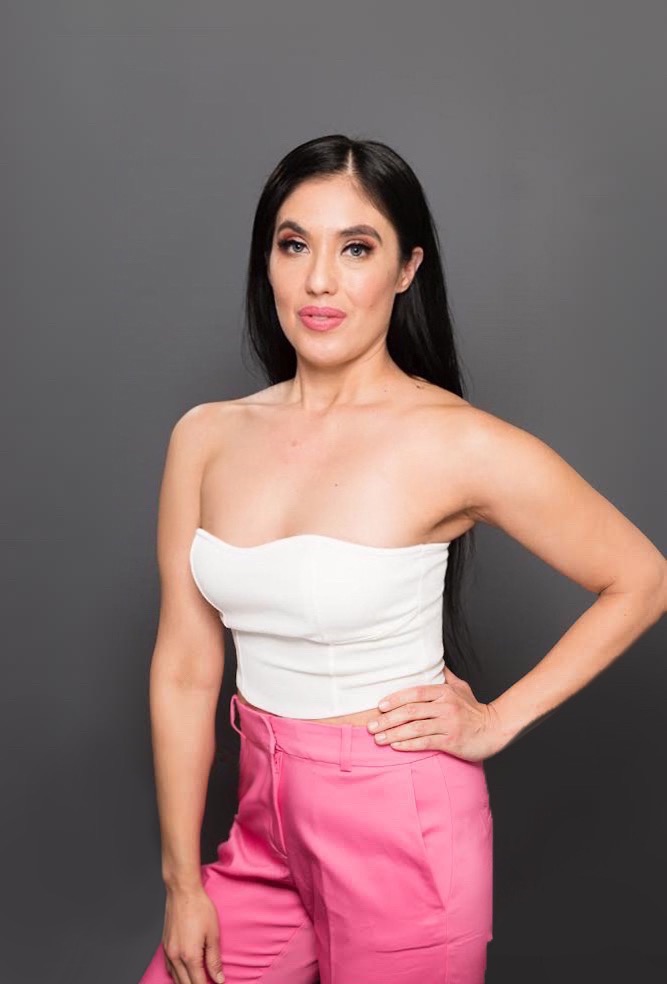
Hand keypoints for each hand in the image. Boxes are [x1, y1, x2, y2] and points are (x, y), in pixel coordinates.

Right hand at [162, 886, 224, 983]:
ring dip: (186, 983)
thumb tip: (219, 979)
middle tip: (208, 983)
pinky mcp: (164, 946)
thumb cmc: (200, 909)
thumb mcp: (213, 934)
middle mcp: (176, 957)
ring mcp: (168, 952)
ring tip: (197, 980)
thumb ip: (214, 960)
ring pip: (175, 979)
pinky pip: (169, 969)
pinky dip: (177, 976)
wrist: (182, 892)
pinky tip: (184, 974)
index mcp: (190, 956)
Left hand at [366, 668, 503, 762]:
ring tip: (378, 738)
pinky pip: (425, 743)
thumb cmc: (474, 710)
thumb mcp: (461, 688)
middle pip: (411, 711)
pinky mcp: (451, 741)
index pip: (415, 692)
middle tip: (371, 726)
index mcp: (445, 692)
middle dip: (388, 719)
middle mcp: (446, 707)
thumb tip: (434, 663)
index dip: (395, 699)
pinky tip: (395, 746)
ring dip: (393, 734)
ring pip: (415, 728)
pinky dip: (408, 745)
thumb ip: (445, 677)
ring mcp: (448, 724)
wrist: (494, 730)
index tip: (379, 706)